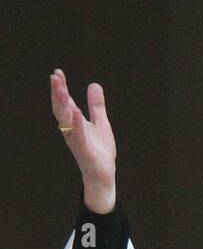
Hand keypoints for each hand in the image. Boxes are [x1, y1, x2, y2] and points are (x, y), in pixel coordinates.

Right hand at [50, 69, 116, 213]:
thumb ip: (96, 106)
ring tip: (62, 90)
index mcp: (74, 123)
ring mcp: (76, 141)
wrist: (103, 175)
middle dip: (58, 93)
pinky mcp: (84, 151)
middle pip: (61, 109)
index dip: (61, 88)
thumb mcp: (100, 123)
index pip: (65, 103)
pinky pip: (78, 137)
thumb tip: (94, 84)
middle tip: (55, 77)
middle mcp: (71, 130)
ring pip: (66, 121)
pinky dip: (77, 125)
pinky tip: (76, 113)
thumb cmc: (99, 151)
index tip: (57, 73)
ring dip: (63, 105)